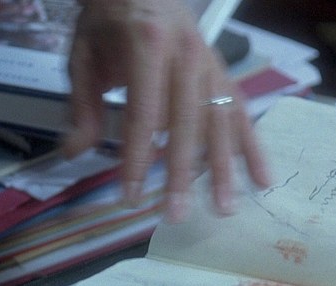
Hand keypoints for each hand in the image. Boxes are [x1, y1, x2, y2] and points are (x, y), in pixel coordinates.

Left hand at [62, 0, 269, 221]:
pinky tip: (261, 178)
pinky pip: (240, 111)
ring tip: (224, 208)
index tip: (130, 196)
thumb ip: (83, 105)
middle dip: (183, 173)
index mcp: (148, 45)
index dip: (138, 158)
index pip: (145, 113)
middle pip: (188, 123)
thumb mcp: (84, 55)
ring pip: (221, 120)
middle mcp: (187, 54)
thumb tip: (74, 153)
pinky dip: (251, 146)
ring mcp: (211, 62)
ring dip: (224, 167)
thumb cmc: (109, 20)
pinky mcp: (222, 72)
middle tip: (176, 215)